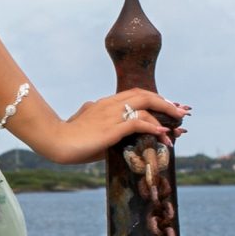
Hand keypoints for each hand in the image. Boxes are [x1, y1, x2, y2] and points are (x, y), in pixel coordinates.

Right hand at [33, 89, 188, 165]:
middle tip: (180, 112)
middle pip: (144, 94)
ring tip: (176, 128)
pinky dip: (152, 126)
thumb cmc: (67, 137)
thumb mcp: (84, 124)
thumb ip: (99, 122)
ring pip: (144, 106)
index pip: (134, 94)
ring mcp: (111, 115)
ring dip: (164, 116)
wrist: (54, 141)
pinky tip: (162, 132)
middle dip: (165, 102)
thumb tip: (109, 127)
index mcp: (104, 103)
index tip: (167, 105)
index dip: (153, 98)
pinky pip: (137, 122)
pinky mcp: (111, 128)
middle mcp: (109, 105)